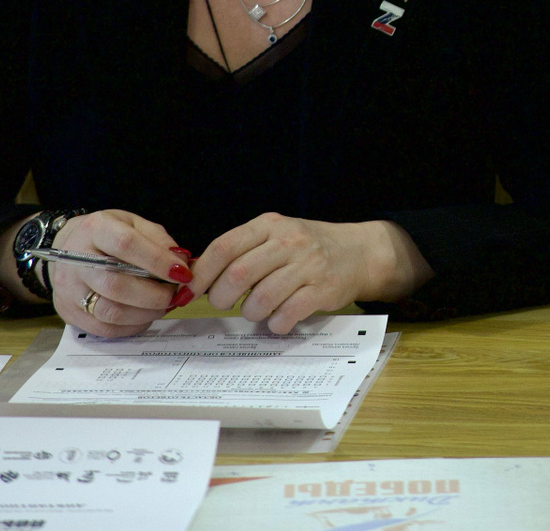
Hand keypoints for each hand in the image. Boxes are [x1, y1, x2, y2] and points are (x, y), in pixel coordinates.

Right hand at [49, 210, 192, 336]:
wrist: (66, 248)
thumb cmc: (107, 236)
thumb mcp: (133, 223)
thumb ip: (158, 240)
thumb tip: (181, 262)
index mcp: (95, 230)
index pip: (126, 245)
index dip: (158, 261)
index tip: (182, 273)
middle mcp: (75, 260)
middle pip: (116, 285)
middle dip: (154, 294)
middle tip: (175, 295)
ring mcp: (68, 289)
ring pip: (111, 312)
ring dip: (146, 313)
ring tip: (163, 305)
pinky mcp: (68, 312)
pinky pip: (104, 329)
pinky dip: (132, 326)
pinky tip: (145, 315)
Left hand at [190, 213, 432, 334]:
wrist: (359, 252)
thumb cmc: (307, 248)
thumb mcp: (275, 237)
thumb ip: (241, 251)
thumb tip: (195, 277)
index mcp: (270, 225)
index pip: (224, 247)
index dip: (202, 274)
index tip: (191, 291)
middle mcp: (289, 241)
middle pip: (239, 274)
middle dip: (222, 296)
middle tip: (223, 303)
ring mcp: (309, 265)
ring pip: (262, 298)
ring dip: (250, 312)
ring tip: (255, 310)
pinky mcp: (323, 289)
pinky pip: (287, 314)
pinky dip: (276, 324)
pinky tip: (278, 320)